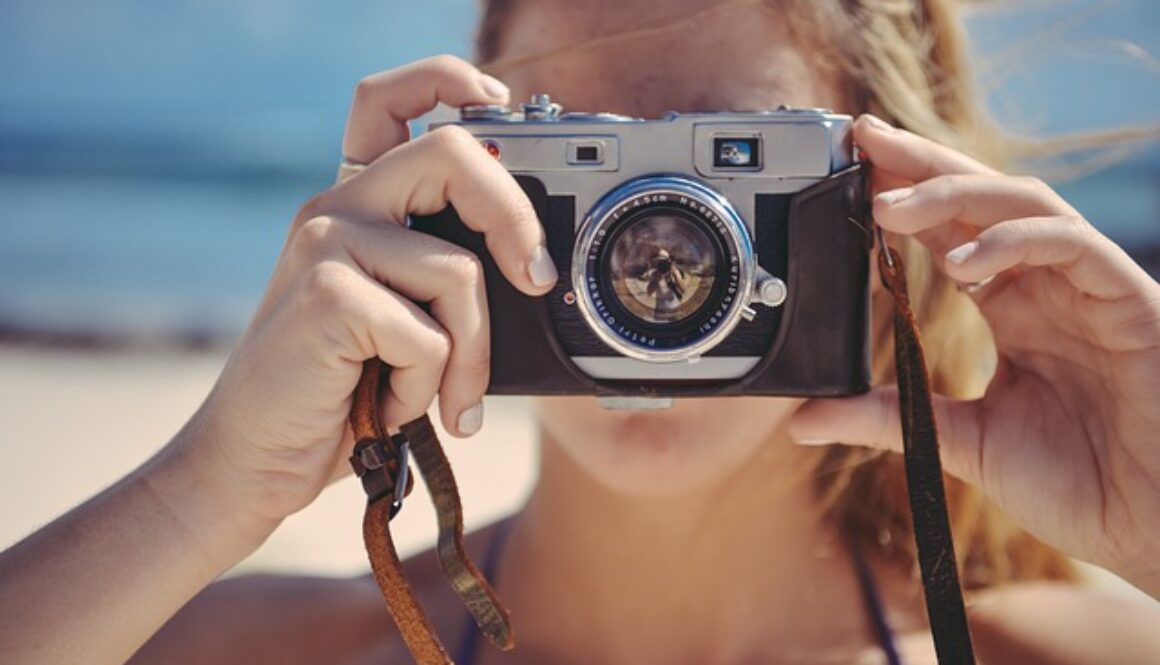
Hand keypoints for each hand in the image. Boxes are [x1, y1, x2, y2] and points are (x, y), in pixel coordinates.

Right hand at [171, 55, 555, 528]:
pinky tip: (387, 406)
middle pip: (452, 153)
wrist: (255, 461)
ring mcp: (326, 245)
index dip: (445, 80)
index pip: (387, 100)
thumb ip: (440, 279)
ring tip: (441, 397)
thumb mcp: (398, 322)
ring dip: (470, 356)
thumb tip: (534, 268)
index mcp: (353, 205)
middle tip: (538, 279)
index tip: (498, 104)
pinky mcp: (326, 295)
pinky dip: (426, 389)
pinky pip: (429, 336)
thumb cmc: (339, 394)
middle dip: (515, 216)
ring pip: (459, 272)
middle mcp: (335, 208)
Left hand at [790, 115, 1159, 593]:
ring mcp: (1087, 286)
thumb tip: (804, 420)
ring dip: (953, 194)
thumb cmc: (1078, 483)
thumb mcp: (962, 443)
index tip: (847, 170)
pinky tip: (960, 262)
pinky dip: (1013, 242)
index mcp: (1012, 308)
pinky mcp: (1126, 298)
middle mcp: (1046, 286)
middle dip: (920, 164)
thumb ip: (889, 419)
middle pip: (979, 199)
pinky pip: (1071, 244)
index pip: (950, 231)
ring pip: (1023, 203)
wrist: (1152, 523)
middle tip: (861, 138)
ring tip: (888, 204)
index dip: (904, 195)